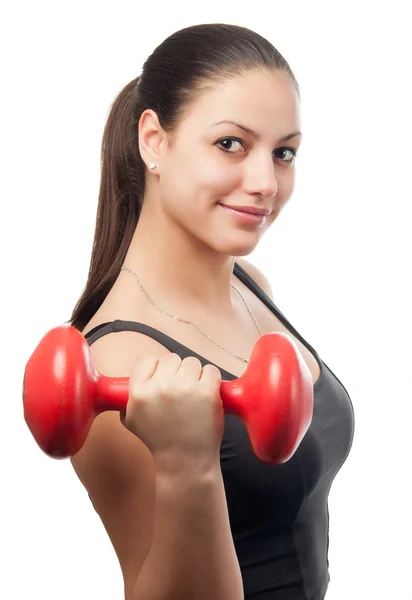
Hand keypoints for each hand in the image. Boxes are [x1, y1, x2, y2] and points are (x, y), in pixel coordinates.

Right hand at [122, 354, 223, 468]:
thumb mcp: (132, 420)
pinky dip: (211, 380)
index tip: (162, 378)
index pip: (146, 359)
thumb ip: (129, 398)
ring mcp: (185, 388)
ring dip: (195, 375)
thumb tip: (125, 382)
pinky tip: (206, 395)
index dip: (155, 367)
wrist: (185, 461)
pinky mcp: (207, 392)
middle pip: (171, 359)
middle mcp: (160, 387)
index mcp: (139, 392)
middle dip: (177, 372)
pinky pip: (211, 370)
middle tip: (180, 392)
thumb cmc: (161, 441)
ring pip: (192, 362)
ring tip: (193, 396)